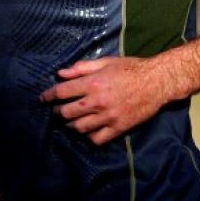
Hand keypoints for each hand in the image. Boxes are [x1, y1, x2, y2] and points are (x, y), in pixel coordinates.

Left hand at [40, 56, 168, 144]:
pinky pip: (96, 139)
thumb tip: (61, 73)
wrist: (156, 82)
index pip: (62, 92)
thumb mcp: (106, 62)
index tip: (43, 99)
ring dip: (71, 125)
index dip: (48, 96)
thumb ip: (82, 68)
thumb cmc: (130, 68)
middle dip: (58, 111)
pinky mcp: (118, 128)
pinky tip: (88, 130)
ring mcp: (107, 117)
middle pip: (66, 112)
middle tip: (58, 110)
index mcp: (93, 83)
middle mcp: (97, 102)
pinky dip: (88, 136)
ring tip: (71, 120)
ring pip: (79, 128)